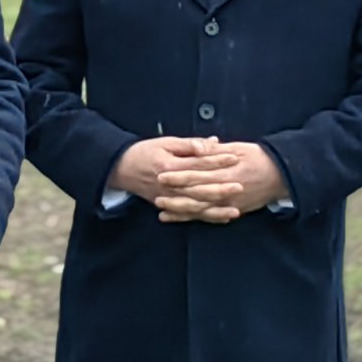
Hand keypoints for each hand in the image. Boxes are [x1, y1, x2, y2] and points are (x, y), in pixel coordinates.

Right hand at [109, 136, 242, 211]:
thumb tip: (211, 143)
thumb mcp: (165, 142)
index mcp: (169, 166)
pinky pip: (189, 215)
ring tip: (235, 210)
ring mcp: (168, 199)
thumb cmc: (144, 152)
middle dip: (221, 188)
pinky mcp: (167, 206)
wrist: (120, 169)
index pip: (198, 163)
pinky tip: (220, 219)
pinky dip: (205, 218)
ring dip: (216, 209)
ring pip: (195, 207)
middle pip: (199, 189)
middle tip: (241, 186)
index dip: (217, 161)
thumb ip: (189, 144)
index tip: (234, 158)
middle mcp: (169, 185)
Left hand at [155, 141, 288, 223]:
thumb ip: (216, 150)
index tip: (162, 174)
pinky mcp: (234, 211)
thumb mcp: (238, 148)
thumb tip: (199, 146)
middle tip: (157, 194)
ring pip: (202, 210)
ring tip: (162, 209)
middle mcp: (227, 190)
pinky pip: (211, 217)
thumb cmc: (259, 157)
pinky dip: (195, 218)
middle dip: (176, 195)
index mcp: (226, 171)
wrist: (282, 175)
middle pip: (197, 194)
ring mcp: (230, 203)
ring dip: (181, 210)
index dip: (179, 175)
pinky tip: (180, 218)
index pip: (198, 174)